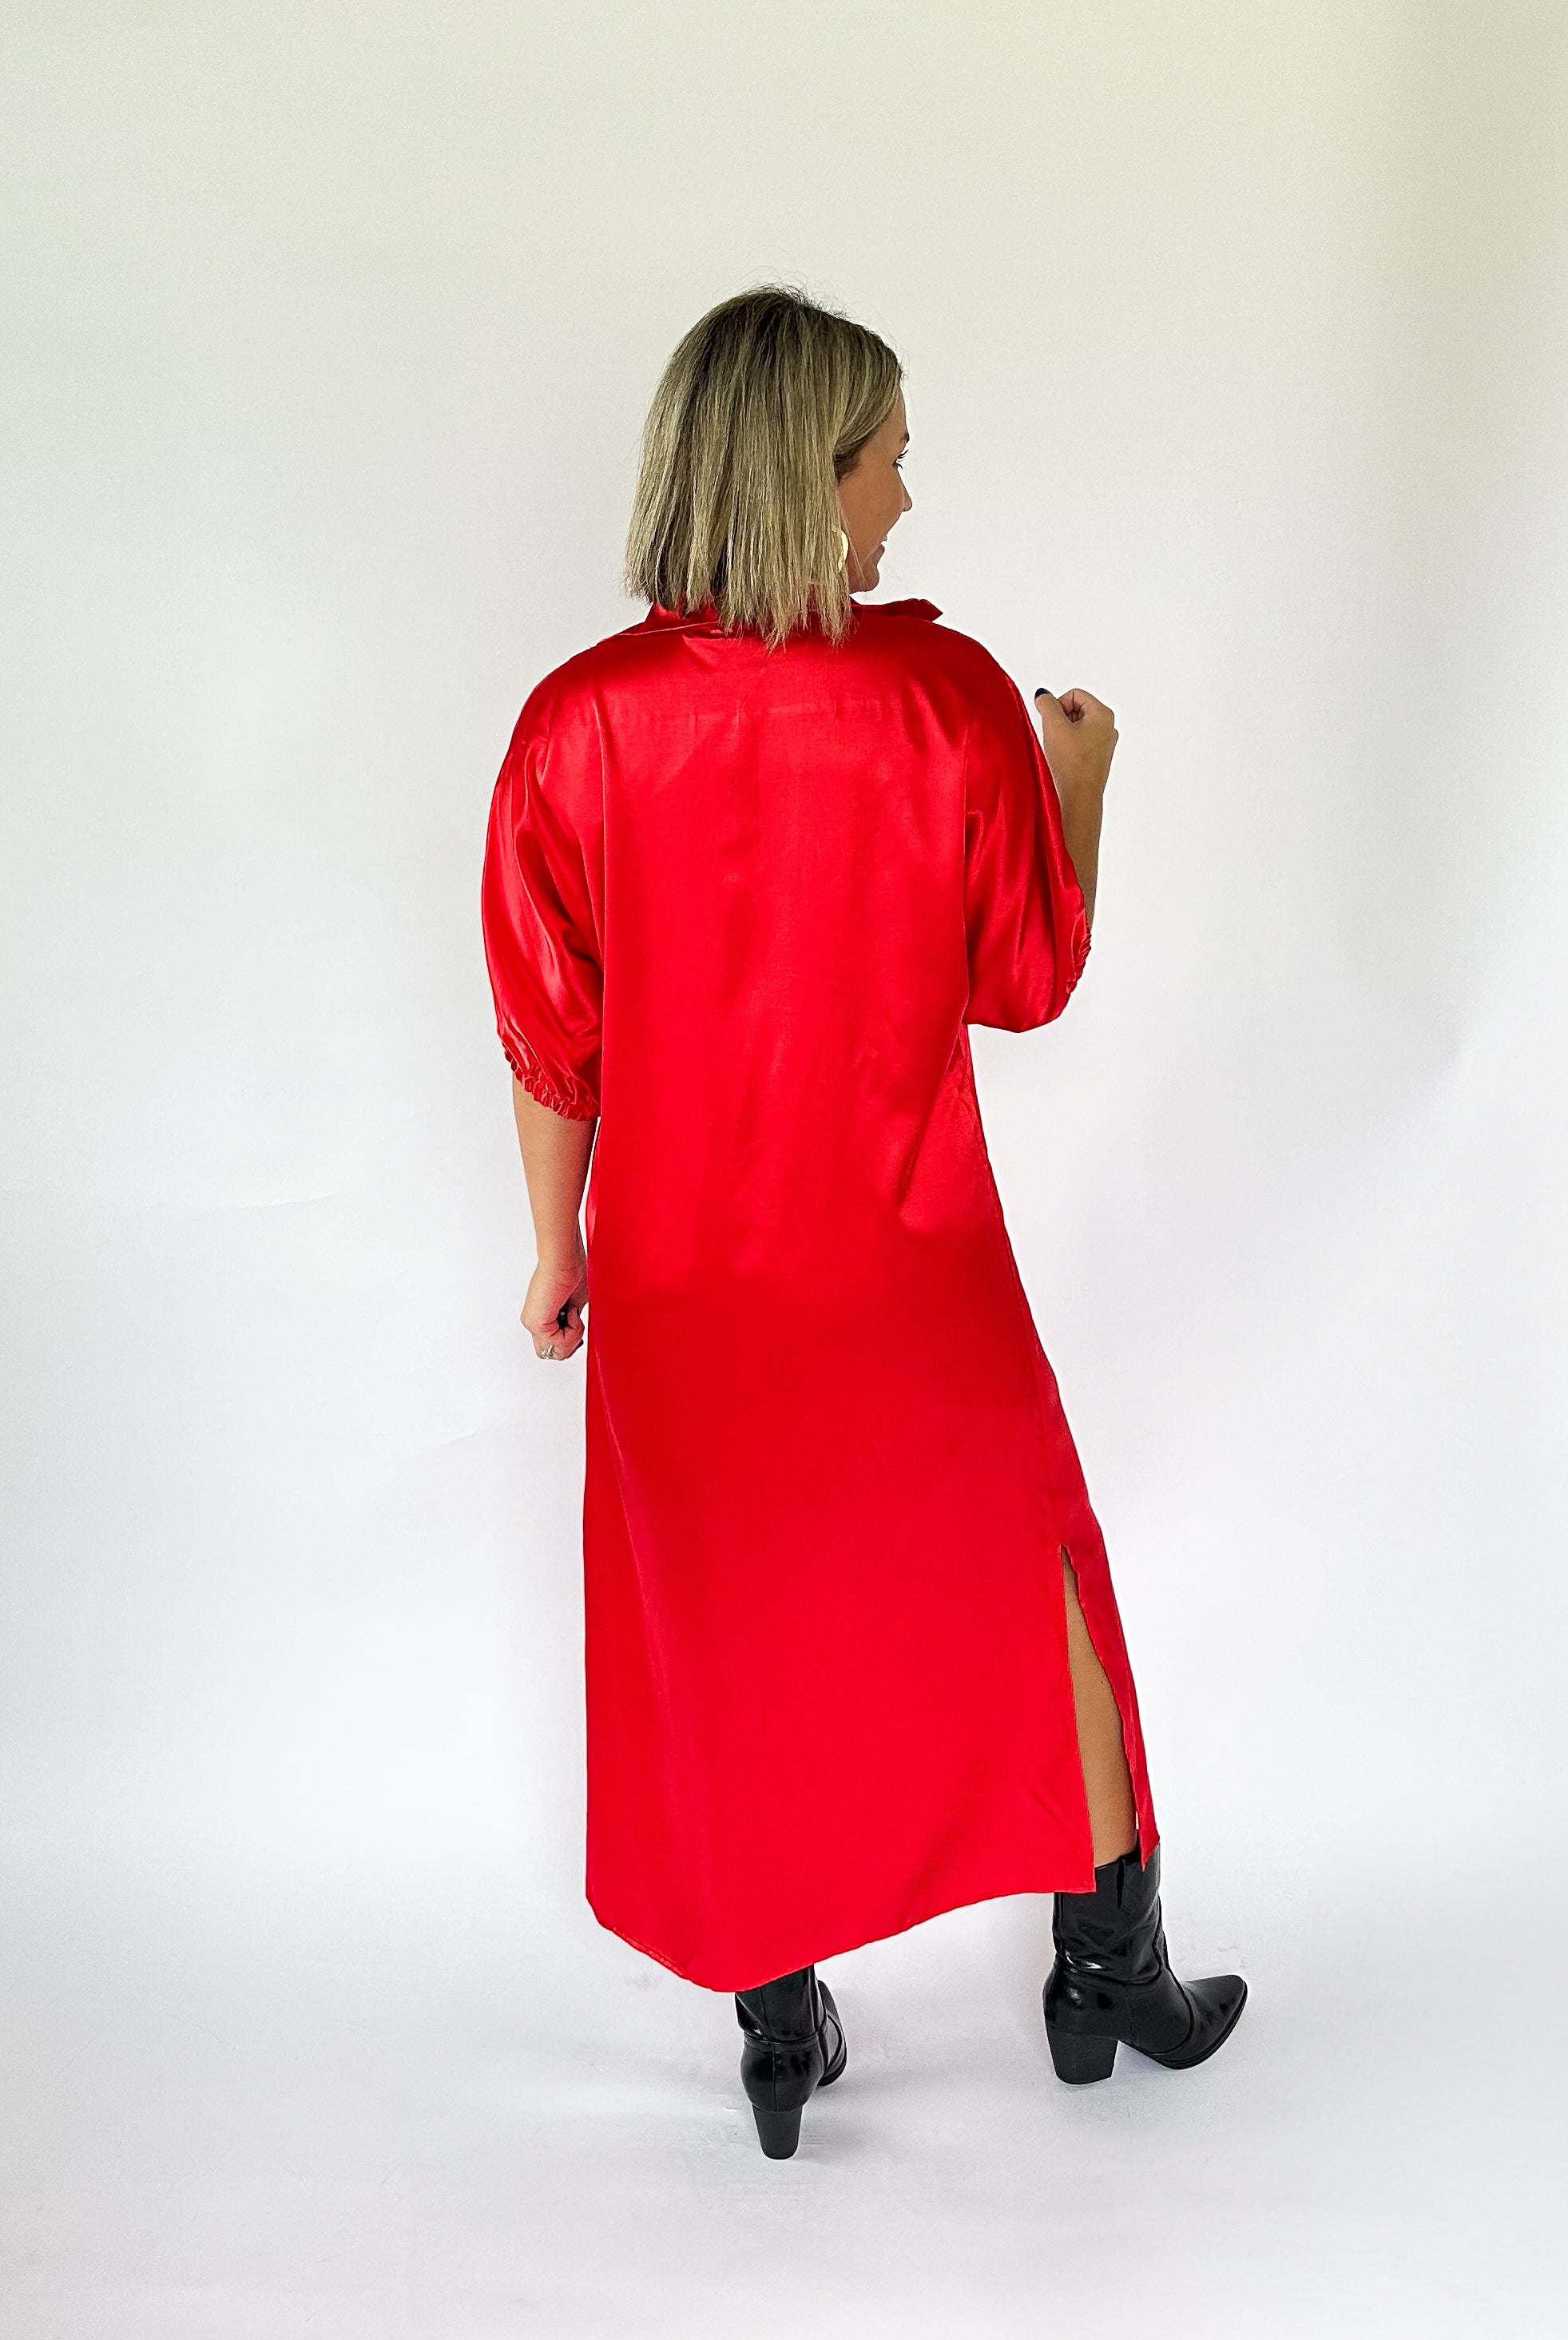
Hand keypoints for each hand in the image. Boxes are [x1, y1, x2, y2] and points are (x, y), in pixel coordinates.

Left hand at [522, 1247, 587, 1360]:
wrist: (564, 1260)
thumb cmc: (570, 1272)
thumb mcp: (574, 1307)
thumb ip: (570, 1325)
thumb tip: (575, 1338)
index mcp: (540, 1317)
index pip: (552, 1346)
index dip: (569, 1342)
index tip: (577, 1323)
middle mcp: (533, 1322)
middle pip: (552, 1353)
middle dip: (571, 1343)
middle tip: (575, 1322)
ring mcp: (533, 1323)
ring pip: (556, 1352)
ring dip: (573, 1337)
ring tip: (573, 1314)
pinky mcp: (537, 1323)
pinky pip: (559, 1342)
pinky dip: (573, 1330)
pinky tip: (571, 1311)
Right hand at [1033, 686, 1117, 800]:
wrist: (1078, 798)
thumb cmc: (1072, 765)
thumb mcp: (1054, 726)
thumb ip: (1047, 704)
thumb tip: (1044, 696)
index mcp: (1104, 715)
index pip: (1074, 694)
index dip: (1058, 705)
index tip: (1052, 722)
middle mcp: (1108, 728)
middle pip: (1076, 709)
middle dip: (1060, 720)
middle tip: (1055, 736)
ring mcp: (1103, 745)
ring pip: (1076, 727)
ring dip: (1062, 734)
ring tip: (1058, 749)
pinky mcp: (1096, 759)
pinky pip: (1078, 744)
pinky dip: (1067, 747)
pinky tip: (1063, 759)